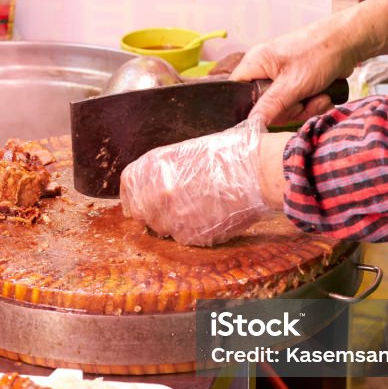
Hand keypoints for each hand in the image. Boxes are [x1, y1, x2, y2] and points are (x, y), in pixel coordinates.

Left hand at [120, 119, 270, 246]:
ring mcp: (173, 217)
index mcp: (154, 166)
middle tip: (169, 208)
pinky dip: (194, 231)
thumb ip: (167, 168)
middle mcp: (157, 193)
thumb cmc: (232, 153)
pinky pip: (184, 238)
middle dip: (151, 211)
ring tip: (197, 209)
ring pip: (162, 228)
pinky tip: (211, 216)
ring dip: (173, 223)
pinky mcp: (192, 236)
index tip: (138, 198)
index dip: (133, 193)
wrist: (259, 172)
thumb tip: (157, 182)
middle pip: (140, 211)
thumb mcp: (190, 151)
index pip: (128, 185)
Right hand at [230, 27, 355, 125]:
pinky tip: (324, 96)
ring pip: (283, 108)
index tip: (268, 114)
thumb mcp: (293, 85)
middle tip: (303, 103)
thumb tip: (251, 126)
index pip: (236, 92)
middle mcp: (265, 70)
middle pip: (263, 106)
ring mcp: (282, 77)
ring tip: (320, 97)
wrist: (350, 41)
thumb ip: (270, 107)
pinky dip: (312, 104)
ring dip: (304, 108)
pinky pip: (298, 103)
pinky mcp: (297, 82)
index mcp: (255, 62)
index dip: (248, 107)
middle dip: (288, 110)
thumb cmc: (320, 53)